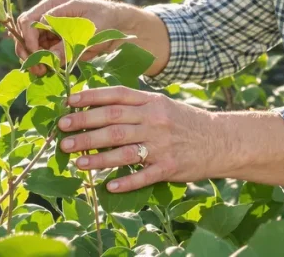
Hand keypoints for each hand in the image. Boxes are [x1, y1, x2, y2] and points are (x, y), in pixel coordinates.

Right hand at [15, 0, 129, 75]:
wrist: (118, 24)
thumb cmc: (105, 18)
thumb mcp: (88, 30)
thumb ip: (68, 44)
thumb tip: (49, 58)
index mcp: (52, 6)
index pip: (29, 21)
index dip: (28, 39)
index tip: (36, 55)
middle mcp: (46, 17)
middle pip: (23, 33)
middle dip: (26, 52)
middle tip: (36, 69)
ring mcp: (48, 31)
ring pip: (29, 46)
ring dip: (32, 60)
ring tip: (42, 73)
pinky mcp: (54, 43)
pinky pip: (40, 54)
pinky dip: (41, 64)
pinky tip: (47, 71)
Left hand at [57, 86, 219, 192]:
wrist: (220, 140)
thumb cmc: (185, 122)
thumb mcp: (163, 104)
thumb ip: (136, 104)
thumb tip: (100, 105)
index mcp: (152, 102)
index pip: (116, 96)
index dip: (91, 98)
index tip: (69, 102)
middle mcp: (155, 121)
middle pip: (113, 123)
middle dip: (84, 127)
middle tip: (62, 132)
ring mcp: (162, 145)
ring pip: (123, 150)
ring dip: (97, 157)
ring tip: (76, 161)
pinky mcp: (169, 167)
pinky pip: (143, 176)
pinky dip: (125, 181)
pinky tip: (108, 186)